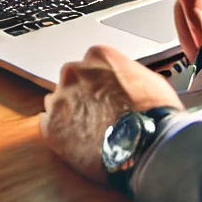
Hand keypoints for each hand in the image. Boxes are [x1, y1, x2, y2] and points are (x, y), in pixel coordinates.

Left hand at [40, 45, 183, 183]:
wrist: (147, 145)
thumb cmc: (154, 114)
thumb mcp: (148, 79)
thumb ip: (126, 74)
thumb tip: (125, 83)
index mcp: (98, 56)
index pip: (92, 63)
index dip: (101, 80)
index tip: (107, 93)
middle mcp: (74, 72)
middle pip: (72, 80)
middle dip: (82, 95)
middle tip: (99, 113)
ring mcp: (60, 99)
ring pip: (58, 102)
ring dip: (70, 113)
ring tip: (89, 131)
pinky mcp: (51, 128)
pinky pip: (47, 125)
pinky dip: (59, 132)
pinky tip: (75, 140)